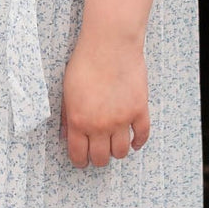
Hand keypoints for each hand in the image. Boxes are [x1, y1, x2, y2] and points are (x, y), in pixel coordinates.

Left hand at [60, 30, 149, 168]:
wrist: (110, 44)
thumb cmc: (85, 62)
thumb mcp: (66, 90)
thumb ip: (66, 115)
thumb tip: (67, 134)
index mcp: (78, 121)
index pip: (79, 154)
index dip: (80, 162)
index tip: (82, 162)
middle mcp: (99, 125)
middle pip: (101, 158)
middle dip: (98, 159)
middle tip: (98, 155)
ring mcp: (121, 119)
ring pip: (121, 152)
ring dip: (117, 152)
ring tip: (114, 146)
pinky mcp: (139, 110)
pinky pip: (142, 135)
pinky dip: (138, 142)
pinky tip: (134, 142)